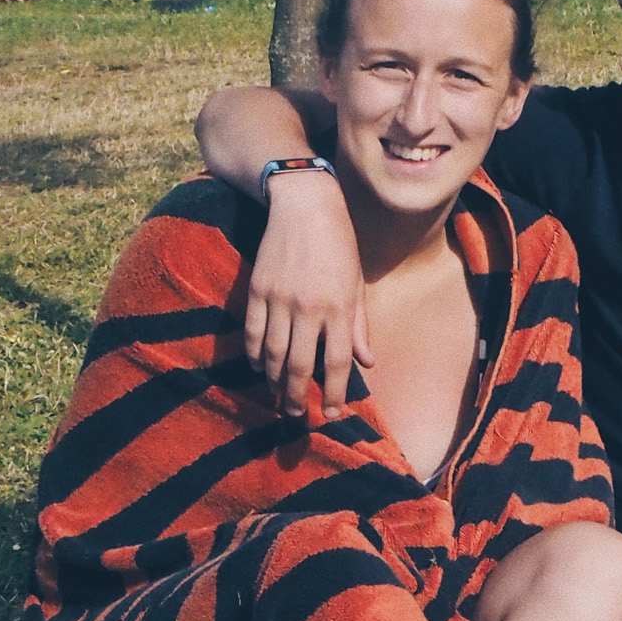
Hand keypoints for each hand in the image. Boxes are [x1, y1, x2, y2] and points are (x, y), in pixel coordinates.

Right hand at [243, 171, 371, 415]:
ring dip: (275, 382)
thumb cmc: (338, 244)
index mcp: (340, 307)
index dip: (336, 393)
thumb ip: (359, 326)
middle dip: (299, 397)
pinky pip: (254, 333)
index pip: (338, 362)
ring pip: (274, 354)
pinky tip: (260, 368)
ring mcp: (280, 299)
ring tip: (279, 398)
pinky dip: (256, 355)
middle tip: (298, 416)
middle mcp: (309, 307)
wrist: (304, 204)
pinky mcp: (258, 290)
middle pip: (301, 366)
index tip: (333, 414)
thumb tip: (367, 363)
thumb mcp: (357, 283)